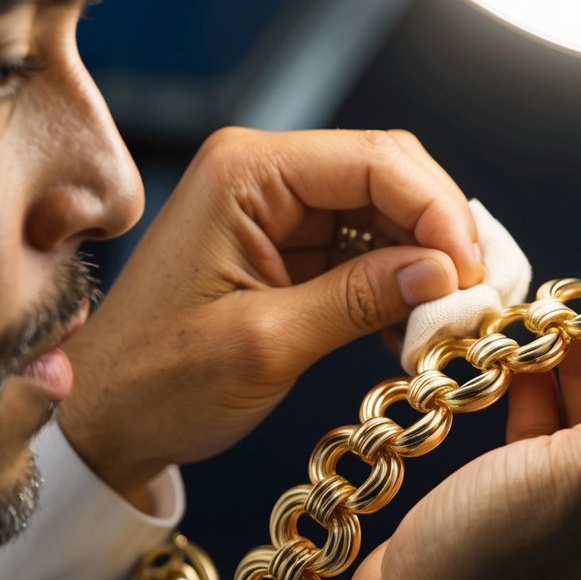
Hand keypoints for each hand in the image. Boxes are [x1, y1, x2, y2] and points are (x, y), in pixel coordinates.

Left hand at [58, 127, 483, 504]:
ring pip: (385, 213)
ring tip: (449, 321)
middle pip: (389, 176)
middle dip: (439, 233)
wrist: (107, 420)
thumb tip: (445, 274)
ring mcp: (277, 210)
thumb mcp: (265, 343)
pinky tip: (414, 328)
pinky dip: (398, 284)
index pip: (375, 159)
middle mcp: (264, 173)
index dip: (438, 211)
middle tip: (473, 298)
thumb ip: (358, 298)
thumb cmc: (158, 382)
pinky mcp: (287, 248)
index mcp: (247, 171)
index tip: (472, 276)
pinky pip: (365, 250)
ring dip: (425, 263)